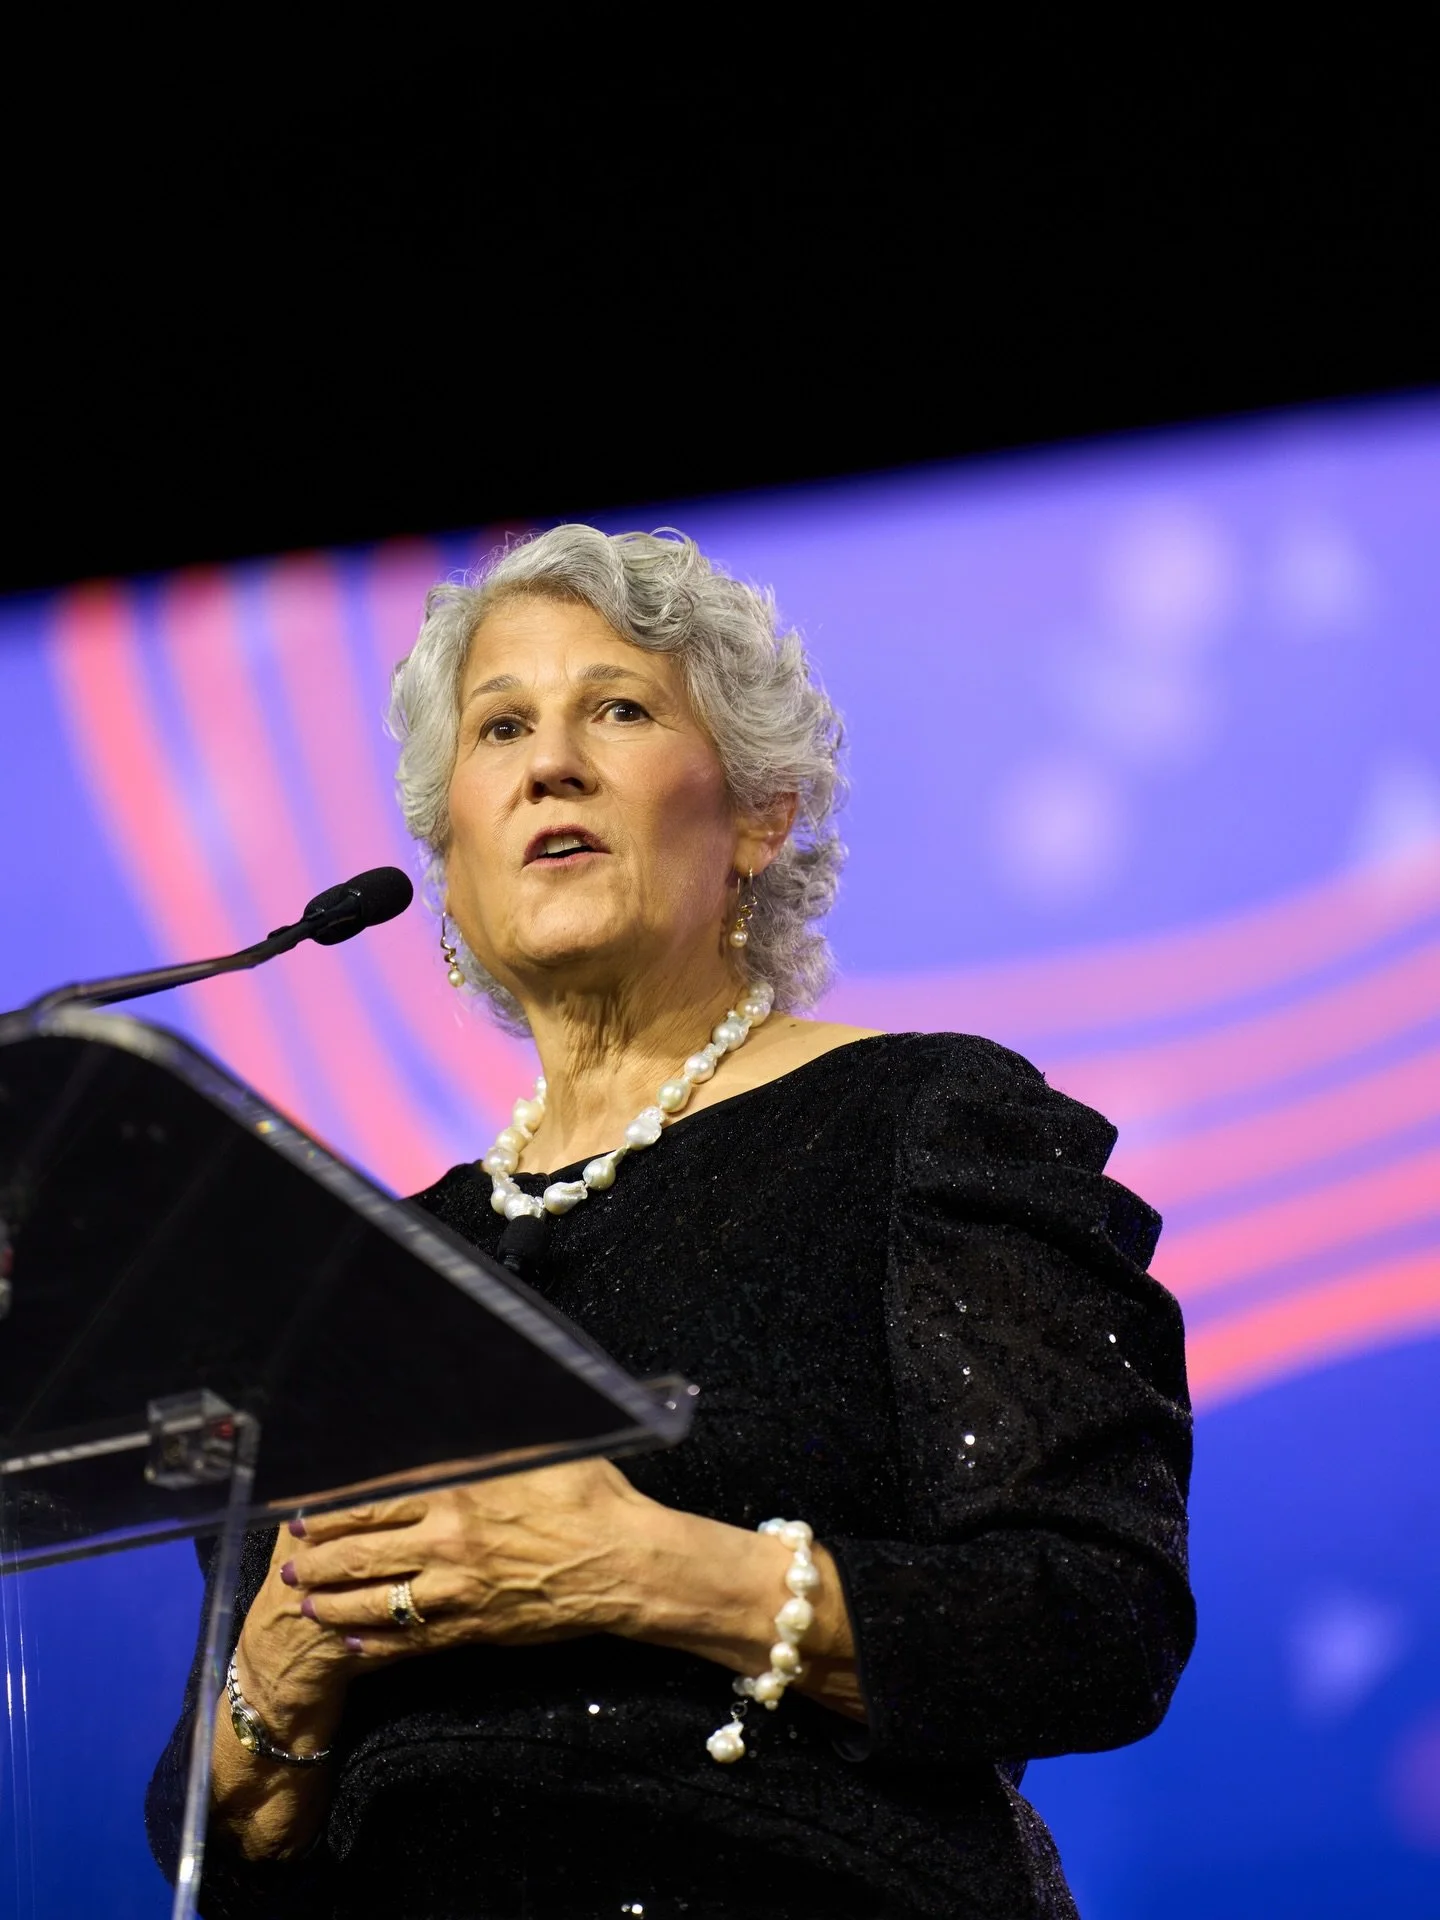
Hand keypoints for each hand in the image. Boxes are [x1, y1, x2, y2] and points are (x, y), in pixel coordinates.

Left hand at [275, 1456, 656, 1661]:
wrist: (625, 1562)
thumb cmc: (591, 1495)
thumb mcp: (538, 1450)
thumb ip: (489, 1445)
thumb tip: (462, 1421)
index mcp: (458, 1491)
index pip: (374, 1501)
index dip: (332, 1510)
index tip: (303, 1514)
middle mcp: (448, 1540)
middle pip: (362, 1552)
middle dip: (317, 1561)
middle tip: (289, 1566)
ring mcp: (458, 1589)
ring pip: (376, 1600)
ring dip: (333, 1605)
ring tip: (306, 1606)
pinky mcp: (474, 1628)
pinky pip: (412, 1639)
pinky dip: (376, 1643)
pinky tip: (353, 1643)